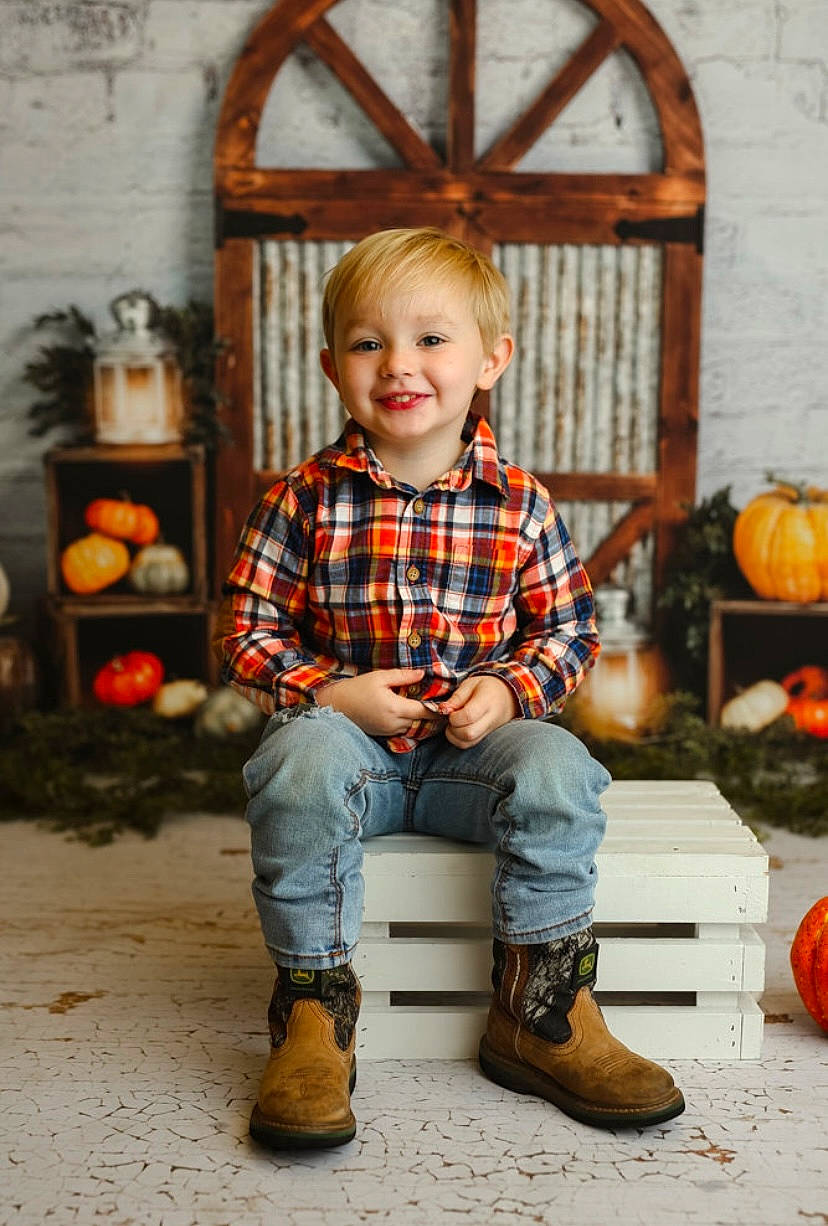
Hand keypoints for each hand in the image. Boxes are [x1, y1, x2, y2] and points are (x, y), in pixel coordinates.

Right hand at [315, 668, 441, 737]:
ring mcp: (388, 731)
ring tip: (431, 710)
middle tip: (445, 707)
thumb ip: (403, 676)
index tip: (448, 703)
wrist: (335, 706)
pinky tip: (414, 716)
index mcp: (395, 708)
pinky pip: (404, 731)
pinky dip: (411, 724)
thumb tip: (423, 674)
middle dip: (433, 715)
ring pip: (414, 728)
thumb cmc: (356, 688)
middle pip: (422, 722)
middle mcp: (394, 723)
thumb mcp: (379, 677)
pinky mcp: (383, 734)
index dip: (438, 707)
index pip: (425, 711)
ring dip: (422, 721)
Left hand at [440, 675, 518, 748]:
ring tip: (454, 723)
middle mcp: (491, 719)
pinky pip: (469, 745)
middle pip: (469, 733)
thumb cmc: (487, 688)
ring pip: (468, 742)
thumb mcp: (471, 684)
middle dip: (453, 727)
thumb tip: (443, 709)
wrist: (508, 697)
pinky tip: (458, 728)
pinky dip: (458, 740)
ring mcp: (489, 731)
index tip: (450, 710)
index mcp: (488, 701)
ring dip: (454, 735)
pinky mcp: (486, 738)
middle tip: (451, 717)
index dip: (454, 716)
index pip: (469, 715)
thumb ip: (457, 697)